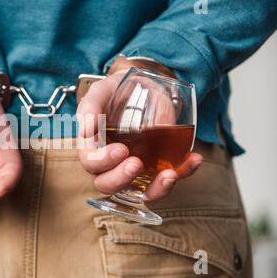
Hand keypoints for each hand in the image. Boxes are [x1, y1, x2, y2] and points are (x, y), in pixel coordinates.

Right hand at [77, 59, 202, 200]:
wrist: (145, 85)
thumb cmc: (117, 91)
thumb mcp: (101, 90)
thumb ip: (90, 106)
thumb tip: (84, 130)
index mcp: (93, 147)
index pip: (91, 164)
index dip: (103, 162)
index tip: (121, 149)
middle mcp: (111, 163)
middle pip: (108, 185)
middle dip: (122, 179)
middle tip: (136, 163)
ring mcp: (135, 167)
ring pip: (140, 192)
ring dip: (156, 189)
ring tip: (170, 174)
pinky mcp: (157, 165)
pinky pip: (168, 178)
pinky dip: (183, 172)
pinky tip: (193, 159)